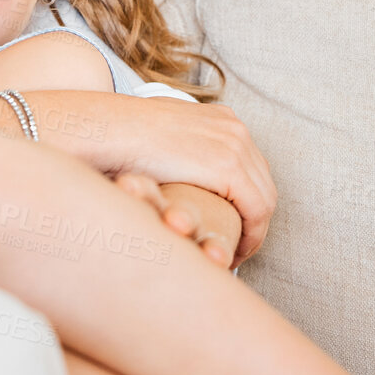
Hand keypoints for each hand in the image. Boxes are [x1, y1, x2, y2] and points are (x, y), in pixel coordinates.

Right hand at [93, 95, 274, 262]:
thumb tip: (171, 160)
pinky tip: (234, 254)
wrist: (110, 131)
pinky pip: (257, 210)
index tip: (233, 225)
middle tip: (238, 247)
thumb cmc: (121, 138)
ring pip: (264, 199)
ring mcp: (235, 145)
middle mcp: (234, 127)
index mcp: (221, 118)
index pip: (250, 165)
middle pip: (262, 181)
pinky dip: (251, 236)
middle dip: (254, 218)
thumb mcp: (160, 134)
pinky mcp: (229, 167)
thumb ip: (178, 145)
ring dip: (254, 231)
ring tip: (234, 255)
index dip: (245, 199)